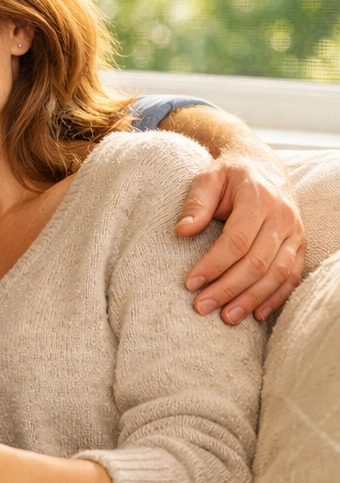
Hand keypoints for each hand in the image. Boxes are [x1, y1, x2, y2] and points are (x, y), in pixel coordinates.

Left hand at [176, 151, 305, 323]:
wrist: (262, 165)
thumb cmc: (228, 174)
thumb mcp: (207, 178)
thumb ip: (196, 203)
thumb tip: (182, 231)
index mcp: (259, 199)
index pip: (237, 241)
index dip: (214, 265)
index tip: (190, 283)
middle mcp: (282, 217)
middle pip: (257, 262)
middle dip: (228, 288)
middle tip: (201, 306)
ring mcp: (295, 233)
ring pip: (278, 274)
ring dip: (252, 299)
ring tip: (227, 317)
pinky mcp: (300, 244)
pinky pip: (292, 276)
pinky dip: (276, 298)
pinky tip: (256, 314)